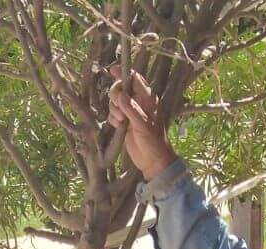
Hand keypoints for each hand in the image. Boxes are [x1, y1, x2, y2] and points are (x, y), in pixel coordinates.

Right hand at [107, 66, 178, 181]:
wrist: (152, 161)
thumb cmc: (153, 141)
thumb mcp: (143, 124)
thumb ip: (131, 109)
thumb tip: (120, 95)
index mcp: (148, 99)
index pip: (135, 79)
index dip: (124, 73)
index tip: (112, 70)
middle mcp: (138, 103)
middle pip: (121, 89)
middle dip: (116, 96)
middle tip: (119, 109)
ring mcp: (130, 112)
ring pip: (115, 102)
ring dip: (114, 110)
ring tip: (121, 121)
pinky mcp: (124, 122)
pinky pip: (113, 114)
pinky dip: (113, 119)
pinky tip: (119, 127)